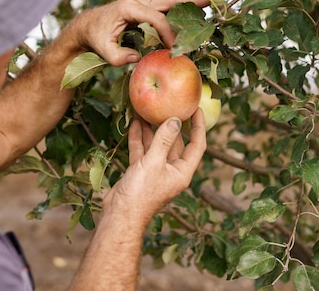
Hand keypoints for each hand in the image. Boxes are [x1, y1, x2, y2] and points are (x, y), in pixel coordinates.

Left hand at [74, 0, 208, 65]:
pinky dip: (176, 8)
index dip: (168, 32)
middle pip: (167, 0)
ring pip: (167, 1)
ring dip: (185, 2)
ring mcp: (140, 3)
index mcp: (128, 8)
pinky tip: (189, 11)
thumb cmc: (94, 37)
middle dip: (188, 2)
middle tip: (208, 1)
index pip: (155, 18)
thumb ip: (118, 56)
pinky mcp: (142, 9)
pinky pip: (163, 7)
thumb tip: (138, 58)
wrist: (86, 26)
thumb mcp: (102, 50)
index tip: (174, 48)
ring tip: (205, 3)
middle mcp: (137, 2)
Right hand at [103, 109, 206, 224]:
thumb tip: (175, 120)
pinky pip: (142, 150)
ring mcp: (155, 171)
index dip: (198, 126)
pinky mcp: (140, 171)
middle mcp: (171, 170)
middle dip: (171, 124)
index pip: (197, 145)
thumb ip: (164, 140)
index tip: (196, 109)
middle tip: (169, 105)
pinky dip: (139, 138)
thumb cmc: (141, 193)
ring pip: (157, 145)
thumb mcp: (154, 163)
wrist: (120, 215)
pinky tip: (135, 123)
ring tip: (147, 110)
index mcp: (182, 171)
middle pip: (175, 143)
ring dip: (152, 129)